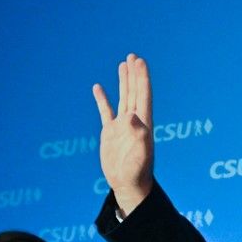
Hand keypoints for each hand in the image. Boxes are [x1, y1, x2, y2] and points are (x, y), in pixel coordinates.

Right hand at [92, 53, 153, 214]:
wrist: (127, 185)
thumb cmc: (136, 172)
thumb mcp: (139, 155)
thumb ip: (138, 136)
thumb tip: (133, 118)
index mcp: (143, 123)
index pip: (143, 95)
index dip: (142, 78)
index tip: (139, 61)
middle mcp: (134, 121)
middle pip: (135, 92)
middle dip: (134, 74)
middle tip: (133, 56)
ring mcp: (121, 126)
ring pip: (123, 98)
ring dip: (124, 82)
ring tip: (123, 64)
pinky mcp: (110, 133)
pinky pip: (105, 112)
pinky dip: (102, 100)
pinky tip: (98, 88)